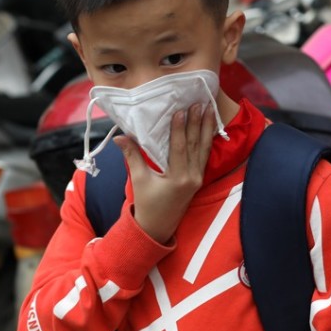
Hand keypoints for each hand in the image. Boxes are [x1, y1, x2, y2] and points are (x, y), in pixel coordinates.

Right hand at [115, 104, 214, 243]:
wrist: (157, 227)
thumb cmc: (147, 204)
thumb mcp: (138, 180)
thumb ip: (132, 156)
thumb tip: (120, 137)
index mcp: (178, 178)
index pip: (181, 148)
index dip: (180, 128)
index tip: (181, 110)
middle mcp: (192, 177)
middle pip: (196, 145)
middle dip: (197, 122)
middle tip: (199, 102)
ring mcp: (198, 178)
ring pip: (204, 148)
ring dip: (206, 128)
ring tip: (209, 108)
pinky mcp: (198, 179)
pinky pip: (205, 156)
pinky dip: (207, 140)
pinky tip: (209, 127)